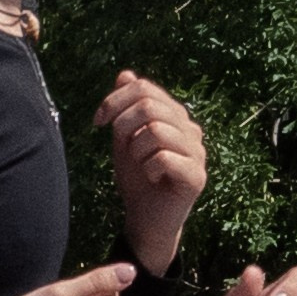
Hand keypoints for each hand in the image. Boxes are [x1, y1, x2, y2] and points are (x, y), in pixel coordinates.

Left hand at [95, 71, 206, 275]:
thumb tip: (126, 74)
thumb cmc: (136, 180)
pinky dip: (148, 168)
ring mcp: (198, 153)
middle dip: (123, 124)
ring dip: (136, 150)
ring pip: (156, 130)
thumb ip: (126, 109)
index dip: (115, 100)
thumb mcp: (125, 140)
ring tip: (140, 165)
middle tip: (119, 146)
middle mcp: (191, 130)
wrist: (146, 220)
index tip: (98, 122)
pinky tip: (152, 178)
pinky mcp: (197, 176)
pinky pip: (163, 157)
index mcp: (175, 117)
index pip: (145, 88)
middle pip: (150, 105)